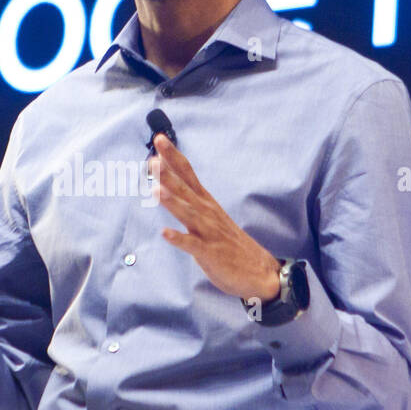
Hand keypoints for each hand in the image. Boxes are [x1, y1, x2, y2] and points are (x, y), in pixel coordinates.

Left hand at [147, 134, 280, 300]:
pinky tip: (165, 233)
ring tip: (156, 190)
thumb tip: (168, 182)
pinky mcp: (209, 253)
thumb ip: (190, 199)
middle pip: (185, 188)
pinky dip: (179, 239)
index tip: (159, 139)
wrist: (258, 270)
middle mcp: (206, 212)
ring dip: (172, 202)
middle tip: (152, 158)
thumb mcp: (210, 215)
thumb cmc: (229, 243)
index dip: (173, 156)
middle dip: (169, 173)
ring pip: (187, 213)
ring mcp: (208, 232)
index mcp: (205, 202)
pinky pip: (192, 245)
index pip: (187, 173)